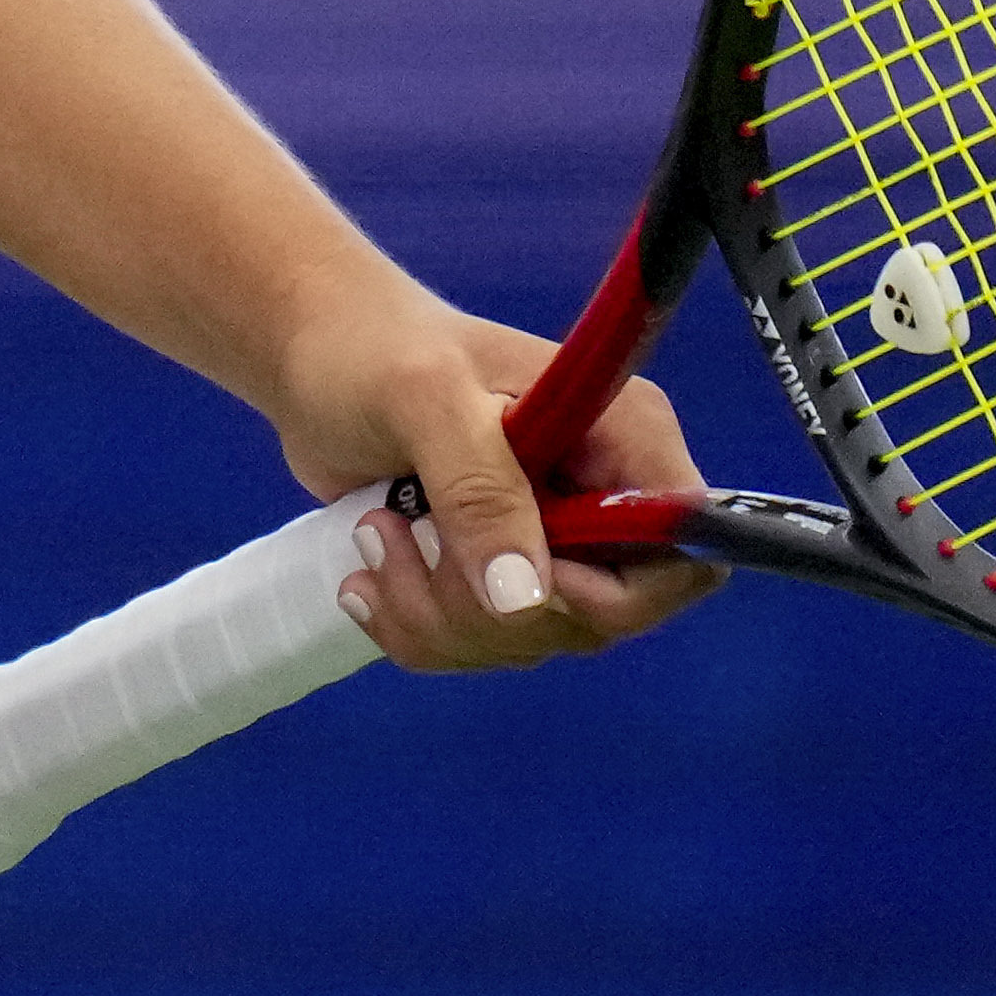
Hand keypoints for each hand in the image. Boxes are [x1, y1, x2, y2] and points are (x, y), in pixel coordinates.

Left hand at [267, 290, 721, 674]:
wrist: (311, 358)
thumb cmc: (372, 350)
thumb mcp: (425, 397)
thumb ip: (479, 488)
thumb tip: (524, 599)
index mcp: (625, 438)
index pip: (684, 556)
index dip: (616, 592)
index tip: (527, 571)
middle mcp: (604, 501)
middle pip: (598, 619)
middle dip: (491, 605)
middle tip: (406, 534)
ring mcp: (551, 545)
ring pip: (531, 639)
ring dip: (437, 611)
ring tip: (375, 531)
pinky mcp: (497, 576)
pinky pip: (483, 646)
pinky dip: (417, 627)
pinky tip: (366, 574)